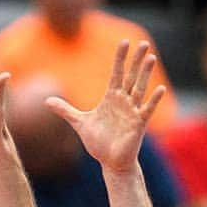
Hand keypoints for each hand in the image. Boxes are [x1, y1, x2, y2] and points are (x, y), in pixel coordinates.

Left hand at [45, 40, 164, 171]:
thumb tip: (46, 101)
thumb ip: (65, 110)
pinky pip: (146, 110)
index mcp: (111, 99)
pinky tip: (160, 89)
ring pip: (140, 89)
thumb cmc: (99, 143)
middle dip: (136, 60)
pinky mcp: (138, 125)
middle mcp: (123, 102)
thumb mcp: (80, 123)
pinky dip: (153, 100)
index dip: (119, 58)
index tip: (124, 42)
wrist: (110, 163)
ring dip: (145, 74)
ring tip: (151, 57)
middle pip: (131, 76)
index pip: (116, 74)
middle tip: (143, 43)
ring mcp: (132, 112)